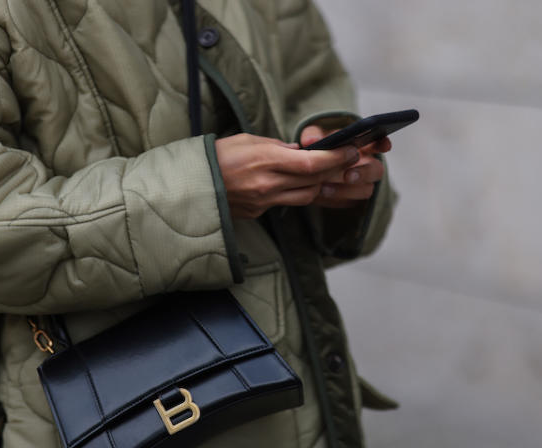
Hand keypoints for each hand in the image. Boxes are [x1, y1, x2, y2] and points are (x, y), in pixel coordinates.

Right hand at [214, 133, 359, 218]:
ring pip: (305, 196)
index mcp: (265, 160)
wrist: (190, 185)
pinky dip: (294, 193)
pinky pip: (285, 203)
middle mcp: (268, 184)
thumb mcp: (247, 141)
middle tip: (348, 161)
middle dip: (334, 171)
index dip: (336, 159)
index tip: (351, 151)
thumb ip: (277, 147)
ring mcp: (263, 202)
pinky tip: (293, 184)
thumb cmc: (217, 157)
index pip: (313, 163)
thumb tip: (299, 151)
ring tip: (324, 174)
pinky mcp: (258, 213)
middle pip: (314, 181)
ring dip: (318, 185)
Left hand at [299, 125, 391, 208]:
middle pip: (376, 170)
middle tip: (347, 176)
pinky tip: (320, 195)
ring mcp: (362, 184)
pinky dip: (335, 200)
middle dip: (363, 173)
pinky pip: (350, 203)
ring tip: (324, 188)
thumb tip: (311, 140)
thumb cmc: (317, 149)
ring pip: (365, 190)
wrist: (309, 174)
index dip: (383, 144)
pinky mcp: (352, 200)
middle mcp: (367, 165)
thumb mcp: (314, 138)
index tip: (384, 145)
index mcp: (363, 145)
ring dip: (346, 190)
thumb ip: (313, 135)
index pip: (379, 142)